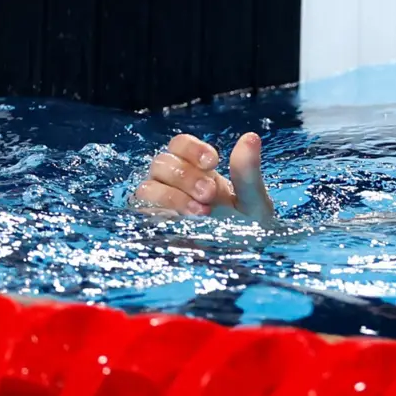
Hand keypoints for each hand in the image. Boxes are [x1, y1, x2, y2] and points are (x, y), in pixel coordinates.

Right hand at [132, 132, 274, 222]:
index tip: (212, 162)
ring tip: (201, 212)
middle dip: (186, 175)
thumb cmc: (248, 227)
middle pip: (162, 163)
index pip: (179, 145)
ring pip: (148, 186)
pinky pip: (142, 211)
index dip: (191, 148)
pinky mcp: (154, 225)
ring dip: (173, 196)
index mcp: (198, 170)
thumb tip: (251, 136)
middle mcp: (174, 182)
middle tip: (209, 194)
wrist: (242, 259)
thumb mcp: (253, 201)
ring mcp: (162, 204)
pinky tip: (184, 221)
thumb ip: (248, 171)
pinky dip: (162, 212)